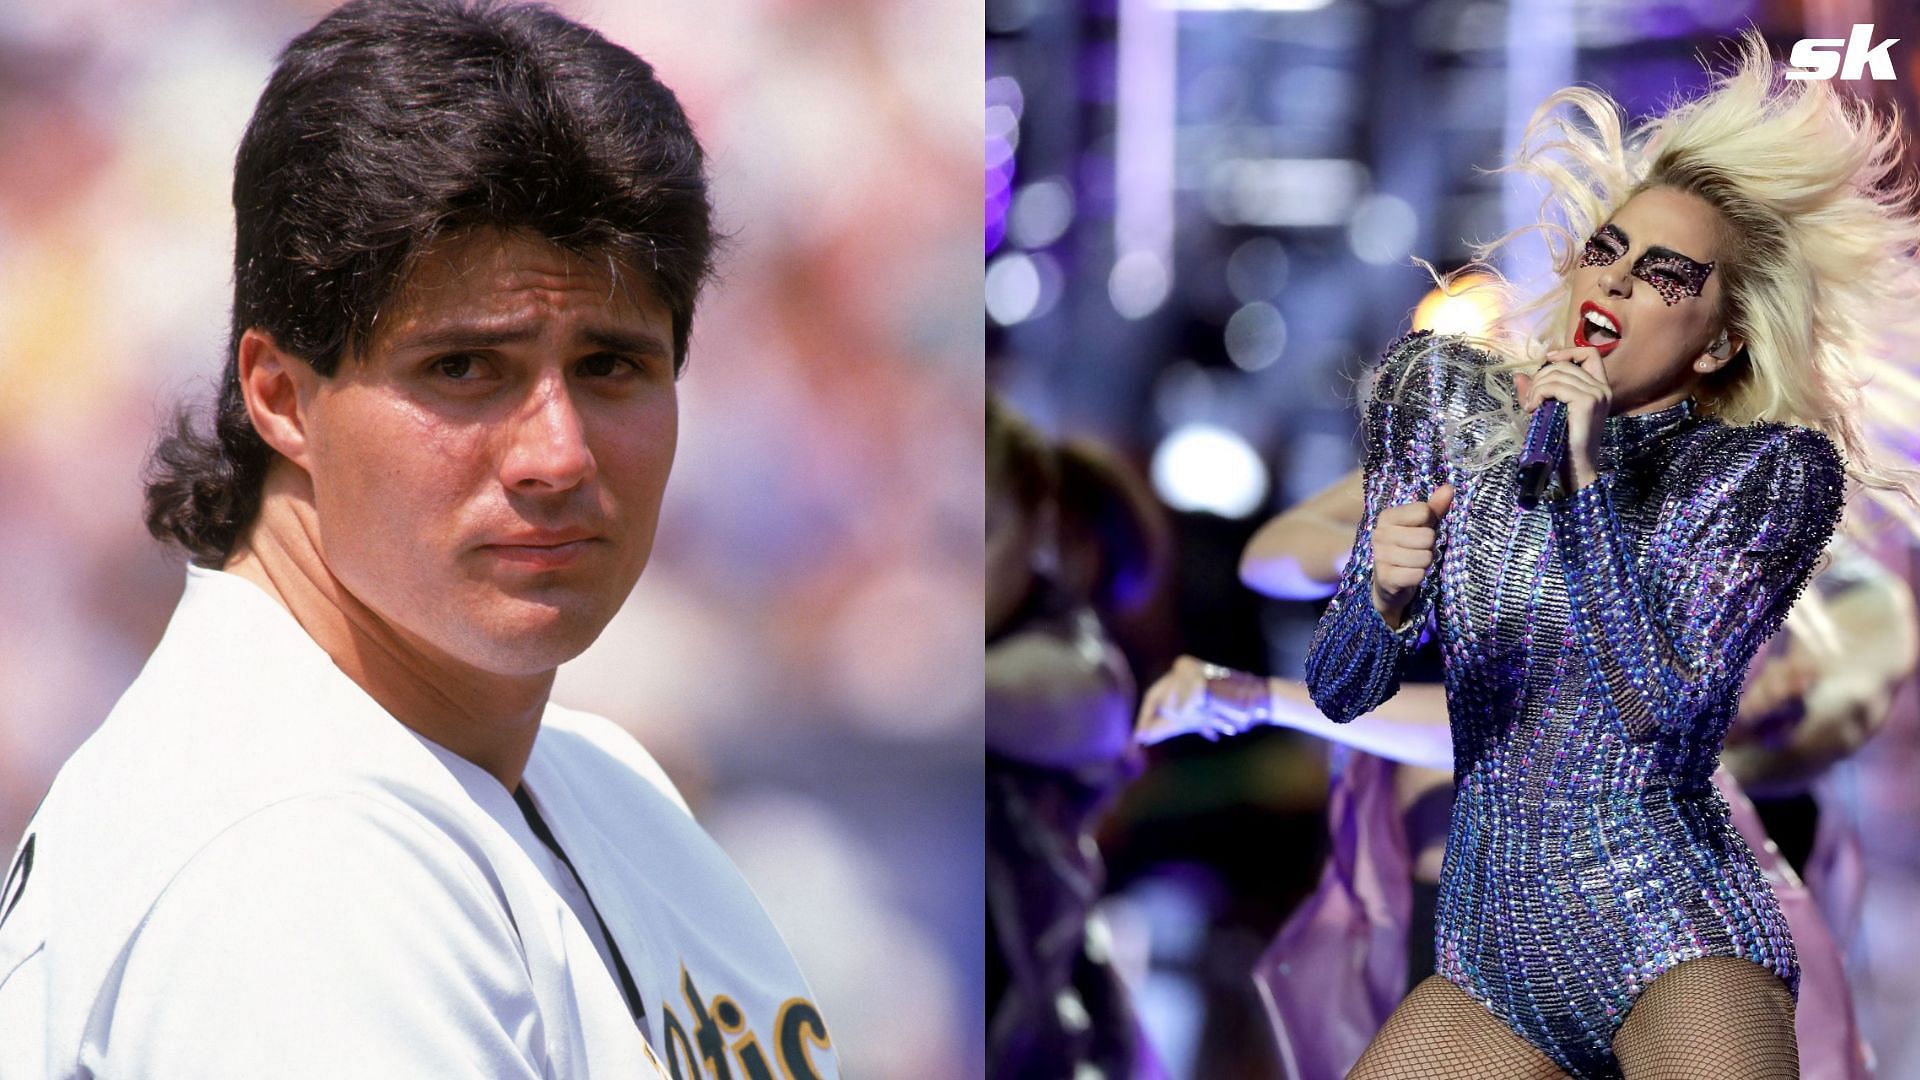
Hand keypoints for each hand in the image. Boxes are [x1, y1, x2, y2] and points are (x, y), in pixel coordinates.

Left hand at [1136, 656, 1268, 744]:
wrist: (1255, 702)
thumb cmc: (1222, 709)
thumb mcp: (1189, 718)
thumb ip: (1164, 726)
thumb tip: (1139, 738)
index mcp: (1179, 670)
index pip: (1153, 694)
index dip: (1144, 716)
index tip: (1137, 737)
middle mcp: (1182, 666)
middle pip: (1155, 698)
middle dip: (1148, 721)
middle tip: (1140, 739)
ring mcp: (1191, 671)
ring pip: (1171, 708)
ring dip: (1185, 719)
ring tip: (1209, 720)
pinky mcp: (1200, 682)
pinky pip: (1186, 710)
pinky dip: (1196, 717)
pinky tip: (1215, 715)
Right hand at [1369, 484, 1452, 626]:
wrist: (1389, 582)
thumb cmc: (1410, 547)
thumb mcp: (1423, 525)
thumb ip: (1435, 507)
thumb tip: (1449, 488)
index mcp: (1387, 516)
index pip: (1424, 511)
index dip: (1430, 523)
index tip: (1420, 530)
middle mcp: (1379, 534)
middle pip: (1427, 536)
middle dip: (1429, 546)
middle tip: (1419, 550)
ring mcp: (1380, 556)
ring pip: (1424, 557)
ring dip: (1425, 563)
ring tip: (1414, 563)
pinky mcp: (1385, 578)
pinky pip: (1417, 575)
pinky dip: (1419, 577)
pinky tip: (1409, 576)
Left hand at [1514, 348, 1610, 488]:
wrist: (1574, 467)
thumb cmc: (1562, 442)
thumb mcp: (1548, 411)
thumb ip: (1536, 392)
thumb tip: (1518, 375)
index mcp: (1599, 387)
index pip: (1590, 354)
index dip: (1568, 351)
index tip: (1548, 360)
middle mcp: (1602, 387)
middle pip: (1564, 365)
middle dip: (1540, 378)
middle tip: (1531, 400)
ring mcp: (1597, 394)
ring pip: (1557, 374)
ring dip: (1536, 388)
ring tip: (1531, 406)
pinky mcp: (1587, 402)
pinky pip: (1555, 386)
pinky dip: (1538, 394)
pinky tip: (1533, 408)